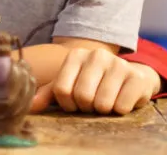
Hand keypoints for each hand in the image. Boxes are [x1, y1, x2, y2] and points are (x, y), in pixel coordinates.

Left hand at [30, 48, 159, 114]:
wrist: (129, 76)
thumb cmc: (94, 83)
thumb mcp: (70, 85)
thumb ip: (49, 94)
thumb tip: (29, 106)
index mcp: (75, 55)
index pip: (62, 89)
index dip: (67, 104)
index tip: (75, 103)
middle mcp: (96, 55)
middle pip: (82, 97)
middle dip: (86, 108)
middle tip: (93, 104)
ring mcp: (118, 64)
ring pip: (102, 104)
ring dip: (103, 111)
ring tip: (107, 102)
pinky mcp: (137, 78)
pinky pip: (122, 107)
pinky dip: (120, 111)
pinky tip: (121, 100)